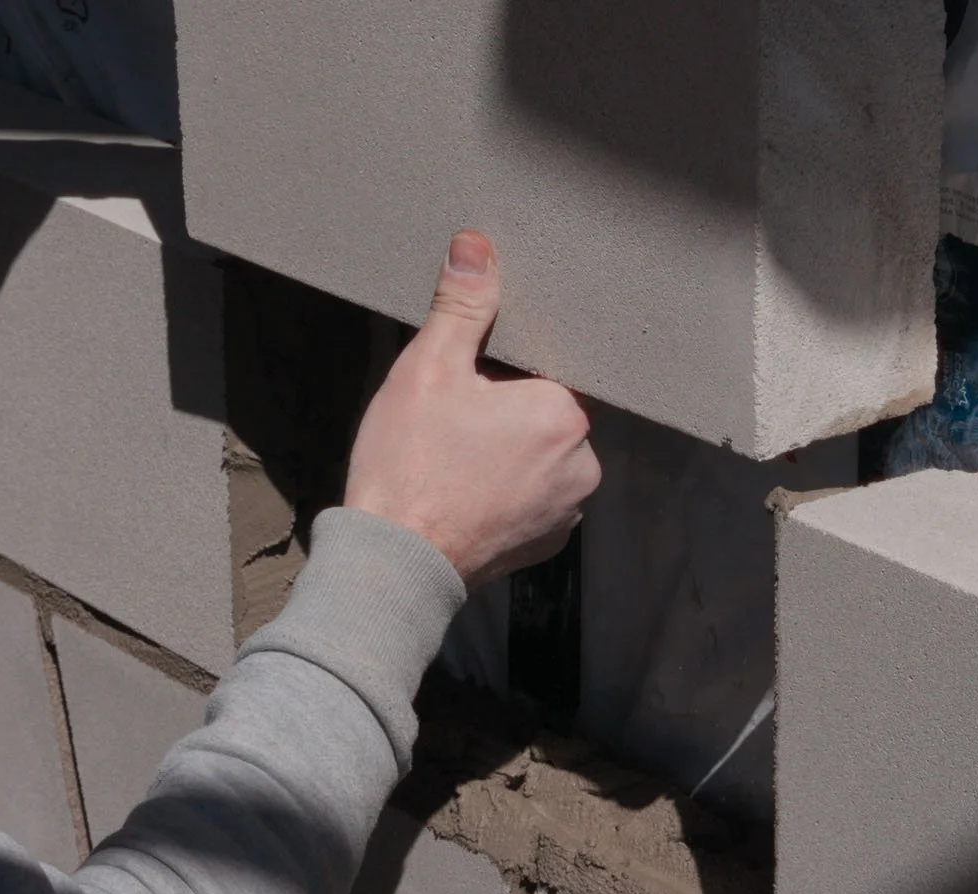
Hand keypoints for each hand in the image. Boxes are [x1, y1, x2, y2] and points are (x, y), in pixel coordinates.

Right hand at [345, 231, 600, 588]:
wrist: (394, 563)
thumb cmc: (408, 467)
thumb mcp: (428, 370)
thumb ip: (461, 306)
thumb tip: (476, 246)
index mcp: (563, 413)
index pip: (537, 372)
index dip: (494, 378)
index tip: (459, 398)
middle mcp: (583, 464)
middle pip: (541, 416)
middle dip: (501, 416)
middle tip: (448, 434)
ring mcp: (568, 510)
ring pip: (538, 459)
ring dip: (505, 457)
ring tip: (452, 468)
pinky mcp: (548, 543)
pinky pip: (533, 500)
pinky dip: (505, 496)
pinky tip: (463, 497)